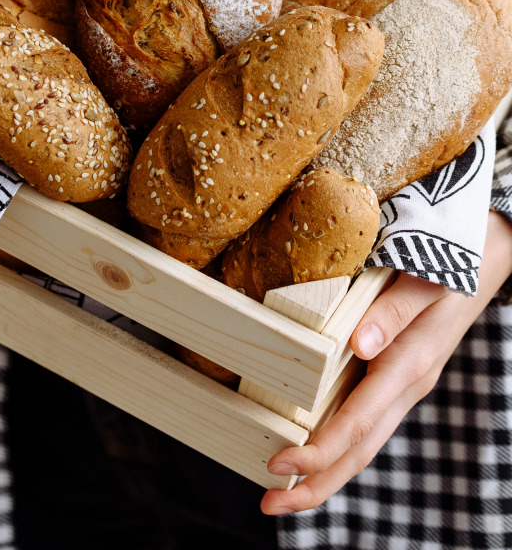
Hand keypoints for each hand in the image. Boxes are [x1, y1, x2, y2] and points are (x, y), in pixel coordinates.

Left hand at [260, 209, 511, 515]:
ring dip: (325, 471)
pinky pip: (367, 418)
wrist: (488, 251)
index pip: (358, 422)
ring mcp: (405, 381)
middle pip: (360, 449)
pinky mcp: (399, 371)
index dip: (319, 449)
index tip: (279, 464)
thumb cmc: (452, 258)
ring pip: (364, 440)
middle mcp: (407, 382)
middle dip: (316, 482)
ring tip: (283, 491)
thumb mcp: (426, 277)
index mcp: (410, 363)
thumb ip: (393, 310)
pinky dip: (340, 442)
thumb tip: (358, 344)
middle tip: (269, 505)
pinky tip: (314, 447)